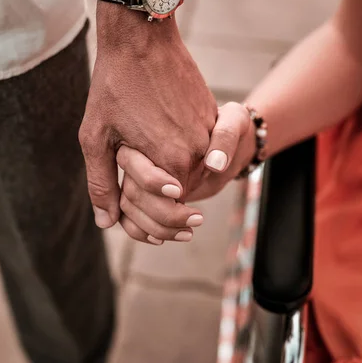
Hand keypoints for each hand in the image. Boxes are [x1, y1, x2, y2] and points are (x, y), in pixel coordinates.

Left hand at [79, 3, 216, 228]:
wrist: (142, 39)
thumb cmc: (114, 86)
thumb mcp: (96, 137)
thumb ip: (102, 184)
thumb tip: (106, 221)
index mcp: (171, 161)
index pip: (167, 211)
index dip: (147, 223)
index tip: (133, 223)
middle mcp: (198, 152)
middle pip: (184, 201)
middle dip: (162, 215)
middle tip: (147, 220)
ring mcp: (208, 135)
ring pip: (194, 179)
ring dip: (171, 189)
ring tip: (149, 190)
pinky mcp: (210, 119)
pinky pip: (201, 155)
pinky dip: (183, 164)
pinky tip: (161, 159)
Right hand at [116, 102, 254, 242]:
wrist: (223, 146)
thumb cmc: (228, 126)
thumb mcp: (233, 123)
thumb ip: (225, 137)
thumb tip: (215, 165)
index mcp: (148, 131)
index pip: (134, 161)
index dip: (152, 180)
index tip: (180, 192)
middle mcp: (136, 155)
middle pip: (131, 192)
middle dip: (161, 211)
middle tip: (197, 218)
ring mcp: (135, 177)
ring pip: (128, 209)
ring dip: (156, 227)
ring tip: (188, 233)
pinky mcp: (141, 194)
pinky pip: (129, 219)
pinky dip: (143, 232)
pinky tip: (162, 240)